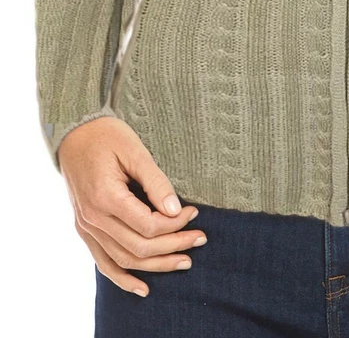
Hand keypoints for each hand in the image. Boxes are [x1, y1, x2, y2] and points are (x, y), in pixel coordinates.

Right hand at [57, 115, 206, 297]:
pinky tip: (143, 288)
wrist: (74, 134)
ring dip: (156, 265)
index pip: (147, 225)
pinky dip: (123, 278)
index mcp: (105, 197)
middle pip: (139, 247)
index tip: (193, 212)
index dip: (175, 224)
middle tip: (200, 239)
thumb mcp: (135, 150)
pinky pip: (103, 262)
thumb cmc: (107, 136)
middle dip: (173, 246)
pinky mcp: (85, 229)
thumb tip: (175, 209)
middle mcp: (93, 218)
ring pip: (124, 260)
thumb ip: (155, 181)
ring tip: (184, 262)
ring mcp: (86, 227)